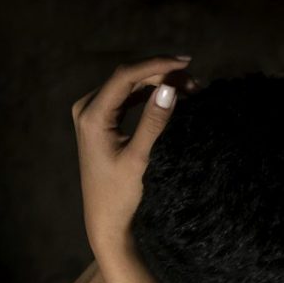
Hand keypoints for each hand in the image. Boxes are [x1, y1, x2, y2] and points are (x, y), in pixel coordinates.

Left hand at [69, 55, 191, 255]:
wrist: (106, 220)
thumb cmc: (121, 194)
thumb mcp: (140, 158)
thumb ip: (154, 122)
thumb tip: (171, 89)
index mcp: (92, 115)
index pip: (125, 77)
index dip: (157, 65)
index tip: (186, 62)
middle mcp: (87, 108)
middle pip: (127, 78)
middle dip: (161, 74)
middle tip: (196, 82)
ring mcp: (93, 114)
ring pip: (129, 86)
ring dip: (158, 83)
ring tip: (191, 89)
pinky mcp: (102, 121)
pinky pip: (128, 98)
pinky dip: (150, 95)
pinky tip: (172, 97)